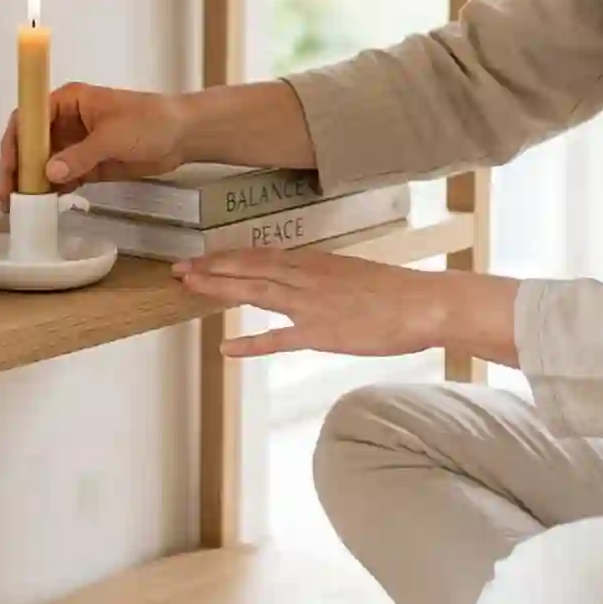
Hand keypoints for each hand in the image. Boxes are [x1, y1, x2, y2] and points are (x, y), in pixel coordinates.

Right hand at [0, 81, 185, 206]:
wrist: (183, 135)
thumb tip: (49, 173)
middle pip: (31, 144)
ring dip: (31, 183)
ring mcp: (77, 144)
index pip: (28, 118)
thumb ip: (81, 155)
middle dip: (17, 168)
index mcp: (68, 102)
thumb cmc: (150, 121)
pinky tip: (43, 205)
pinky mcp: (88, 164)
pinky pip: (63, 178)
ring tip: (18, 207)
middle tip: (7, 196)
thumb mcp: (113, 136)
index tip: (9, 168)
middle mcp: (66, 122)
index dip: (14, 142)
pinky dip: (51, 190)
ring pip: (43, 163)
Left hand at [174, 248, 520, 362]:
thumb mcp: (353, 274)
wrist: (425, 303)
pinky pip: (278, 338)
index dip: (227, 256)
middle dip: (210, 268)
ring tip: (188, 287)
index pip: (261, 255)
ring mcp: (311, 304)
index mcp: (315, 262)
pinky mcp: (321, 333)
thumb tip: (306, 281)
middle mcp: (307, 277)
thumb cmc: (396, 292)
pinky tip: (226, 348)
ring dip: (219, 289)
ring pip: (255, 292)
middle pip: (248, 268)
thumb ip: (324, 278)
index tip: (201, 256)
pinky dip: (250, 342)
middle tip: (178, 268)